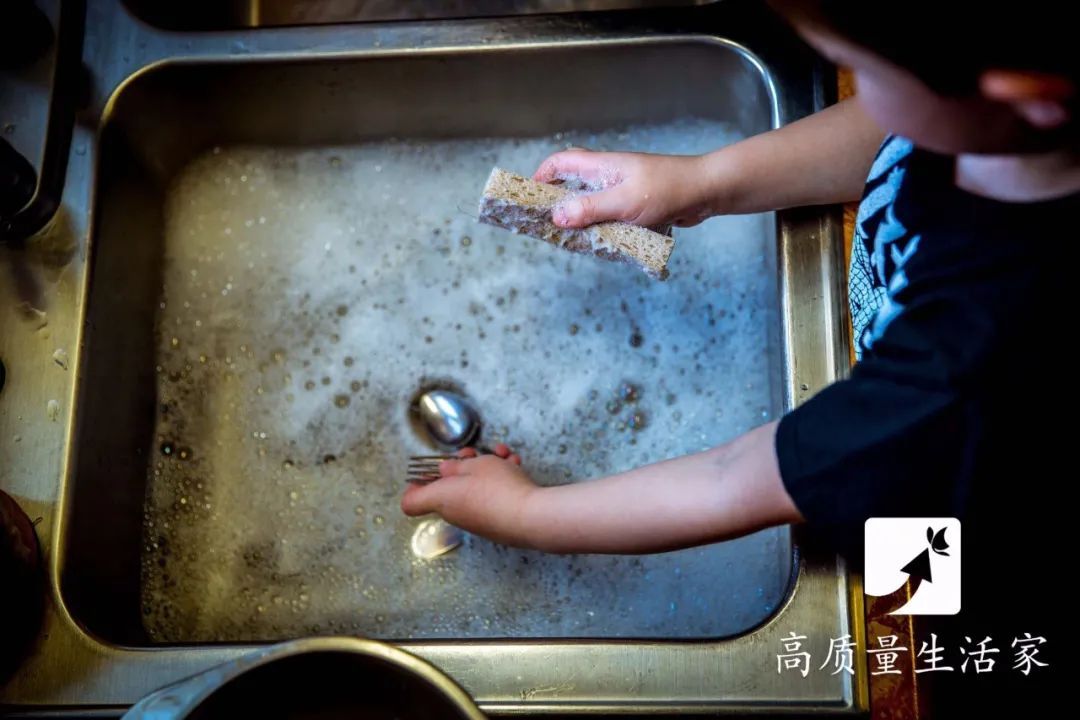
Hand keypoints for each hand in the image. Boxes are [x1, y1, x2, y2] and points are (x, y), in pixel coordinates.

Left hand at [400, 444, 540, 547]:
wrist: (530, 517)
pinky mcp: (496, 523)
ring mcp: (476, 520)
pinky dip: (501, 481)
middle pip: (448, 489)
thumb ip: (457, 466)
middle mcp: (455, 513)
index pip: (410, 502)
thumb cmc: (498, 488)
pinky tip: (515, 466)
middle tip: (474, 453)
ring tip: (503, 455)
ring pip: (474, 489)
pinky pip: (491, 498)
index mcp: (441, 499)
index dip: (414, 486)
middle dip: (462, 466)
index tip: (426, 471)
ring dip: (487, 469)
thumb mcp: (474, 465)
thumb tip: (444, 471)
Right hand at [534, 148, 720, 228]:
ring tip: (570, 240)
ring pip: (591, 203)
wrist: (706, 192)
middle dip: (557, 203)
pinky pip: (609, 216)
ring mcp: (622, 190)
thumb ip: (589, 209)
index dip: (542, 176)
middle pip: (573, 184)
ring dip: (581, 220)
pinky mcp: (634, 205)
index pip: (561, 162)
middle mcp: (609, 175)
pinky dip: (601, 228)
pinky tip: (600, 243)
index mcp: (602, 166)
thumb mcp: (623, 202)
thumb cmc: (667, 190)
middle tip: (547, 226)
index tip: (529, 198)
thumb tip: (556, 215)